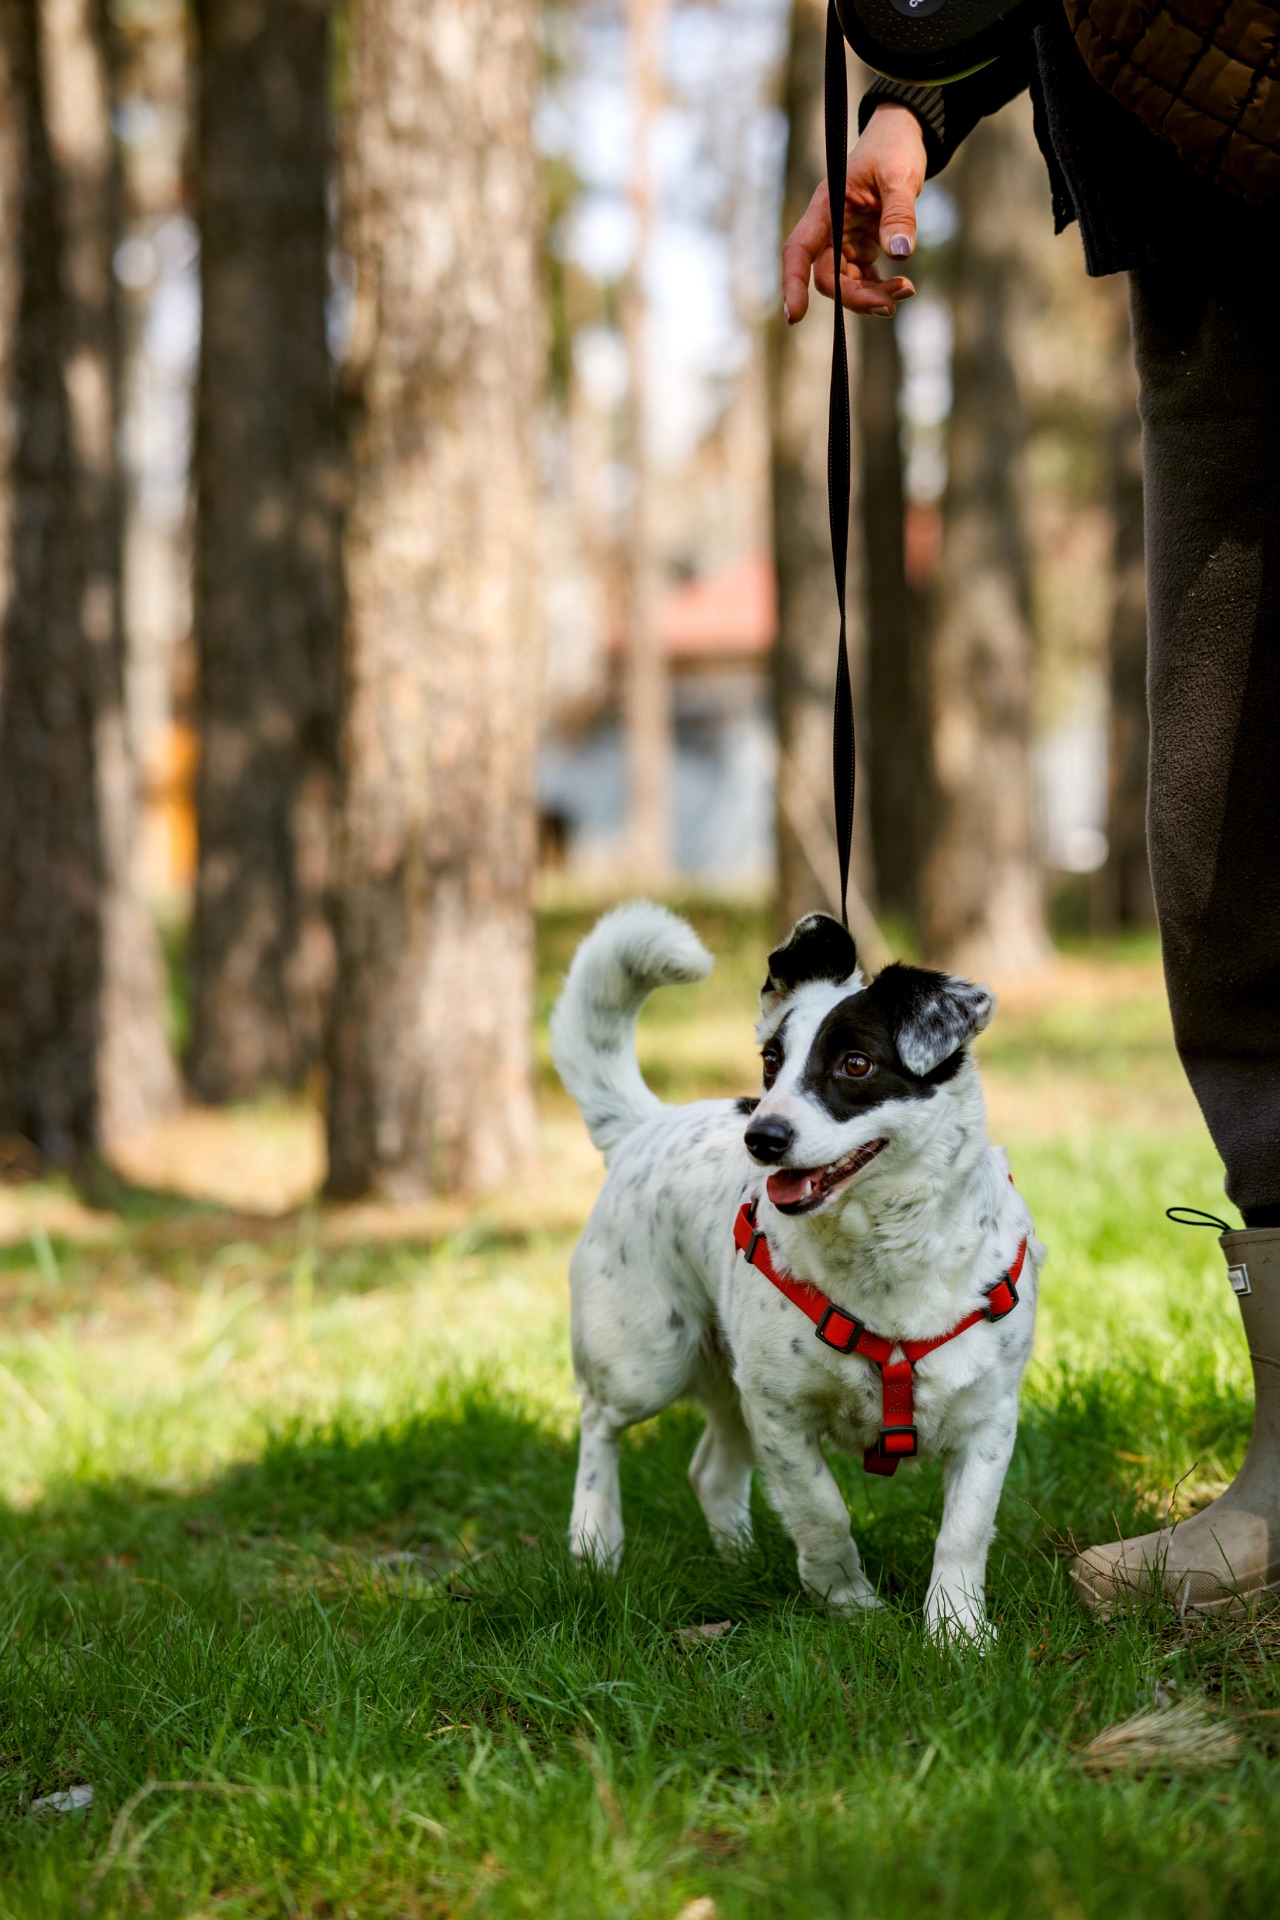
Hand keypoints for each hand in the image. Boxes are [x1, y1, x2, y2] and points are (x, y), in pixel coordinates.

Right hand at [781, 103, 925, 322]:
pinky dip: (881, 286)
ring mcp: (844, 239)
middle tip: (891, 305)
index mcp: (826, 208)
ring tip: (906, 290)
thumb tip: (900, 254)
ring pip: (847, 283)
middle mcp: (829, 228)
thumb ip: (899, 214)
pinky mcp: (860, 244)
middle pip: (828, 278)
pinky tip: (903, 285)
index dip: (793, 284)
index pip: (798, 251)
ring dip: (873, 295)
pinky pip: (864, 277)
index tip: (794, 316)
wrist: (902, 137)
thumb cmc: (895, 148)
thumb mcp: (900, 176)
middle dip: (855, 297)